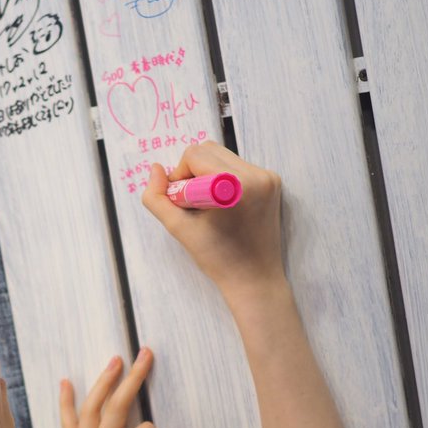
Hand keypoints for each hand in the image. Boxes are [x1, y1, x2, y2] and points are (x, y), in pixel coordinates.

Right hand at [141, 141, 284, 303]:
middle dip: (193, 171)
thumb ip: (157, 198)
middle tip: (194, 202)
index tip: (184, 203)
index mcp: (235, 184)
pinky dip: (225, 179)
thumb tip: (154, 169)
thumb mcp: (178, 229)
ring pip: (223, 156)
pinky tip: (226, 206)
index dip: (180, 176)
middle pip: (209, 149)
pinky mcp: (273, 182)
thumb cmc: (217, 258)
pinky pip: (239, 167)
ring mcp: (268, 177)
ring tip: (210, 206)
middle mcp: (256, 175)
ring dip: (208, 174)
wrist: (255, 278)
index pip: (194, 155)